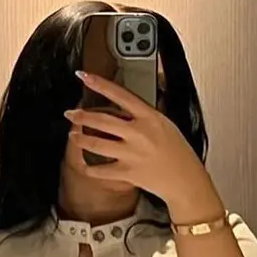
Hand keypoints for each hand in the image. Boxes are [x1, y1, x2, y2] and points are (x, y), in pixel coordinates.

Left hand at [65, 71, 210, 206]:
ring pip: (96, 144)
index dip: (99, 84)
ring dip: (80, 140)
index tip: (84, 76)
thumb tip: (127, 104)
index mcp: (149, 117)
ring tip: (73, 136)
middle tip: (71, 114)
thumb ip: (145, 114)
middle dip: (80, 117)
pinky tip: (85, 165)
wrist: (185, 180)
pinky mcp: (127, 173)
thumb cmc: (179, 153)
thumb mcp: (166, 124)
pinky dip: (90, 168)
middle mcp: (138, 133)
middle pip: (101, 121)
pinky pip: (101, 170)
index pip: (120, 95)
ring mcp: (132, 154)